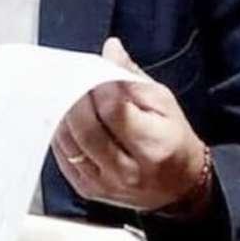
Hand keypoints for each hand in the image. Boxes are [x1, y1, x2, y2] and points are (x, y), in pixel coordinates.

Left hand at [52, 37, 209, 213]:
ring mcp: (104, 184)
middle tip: (69, 76)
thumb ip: (131, 76)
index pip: (113, 110)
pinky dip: (60, 133)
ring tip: (63, 92)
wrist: (179, 187)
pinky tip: (63, 117)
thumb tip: (111, 50)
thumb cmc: (172, 140)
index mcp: (153, 146)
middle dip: (73, 97)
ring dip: (61, 113)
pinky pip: (63, 157)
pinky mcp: (88, 190)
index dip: (97, 84)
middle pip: (86, 129)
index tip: (91, 66)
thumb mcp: (163, 101)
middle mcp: (127, 171)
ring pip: (69, 143)